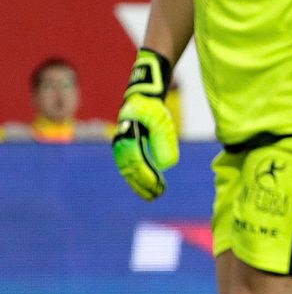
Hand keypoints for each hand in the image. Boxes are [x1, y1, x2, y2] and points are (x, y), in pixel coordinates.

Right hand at [113, 49, 177, 200]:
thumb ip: (164, 141)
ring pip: (129, 170)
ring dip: (140, 184)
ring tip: (153, 195)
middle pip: (130, 169)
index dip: (146, 176)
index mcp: (129, 136)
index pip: (136, 162)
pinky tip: (149, 186)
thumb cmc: (153, 108)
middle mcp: (122, 143)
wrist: (142, 97)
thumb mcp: (162, 121)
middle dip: (143, 184)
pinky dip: (138, 178)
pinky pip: (130, 166)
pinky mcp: (127, 147)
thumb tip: (166, 166)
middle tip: (156, 196)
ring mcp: (122, 145)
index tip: (157, 187)